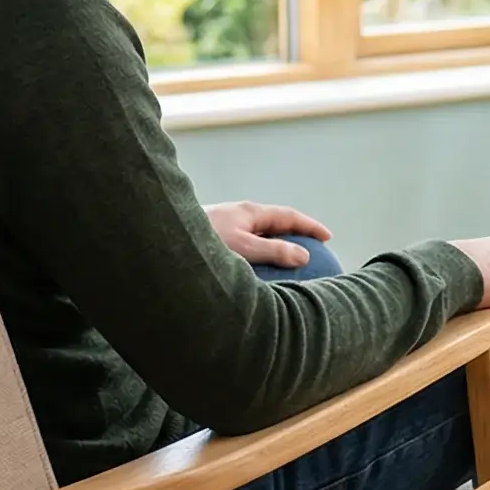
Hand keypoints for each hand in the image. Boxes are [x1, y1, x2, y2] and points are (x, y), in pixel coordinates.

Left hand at [205, 201, 331, 267]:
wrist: (160, 240)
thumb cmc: (202, 245)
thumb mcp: (243, 249)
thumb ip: (274, 252)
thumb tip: (303, 255)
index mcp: (250, 212)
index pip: (289, 216)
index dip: (311, 227)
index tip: (328, 238)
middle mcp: (238, 217)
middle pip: (274, 224)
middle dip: (295, 236)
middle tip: (314, 252)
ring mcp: (225, 227)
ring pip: (258, 236)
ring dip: (275, 247)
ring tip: (287, 267)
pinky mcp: (213, 240)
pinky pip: (244, 247)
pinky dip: (258, 257)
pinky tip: (254, 277)